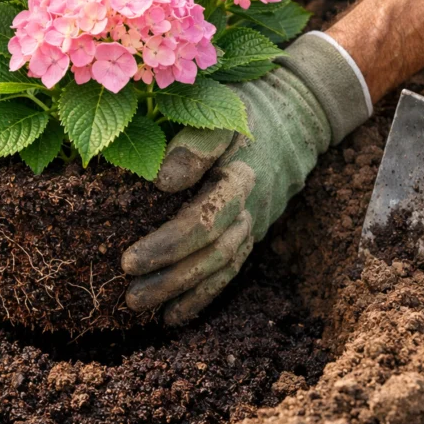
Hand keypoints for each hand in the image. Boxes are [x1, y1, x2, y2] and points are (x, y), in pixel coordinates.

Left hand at [122, 33, 370, 324]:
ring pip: (221, 268)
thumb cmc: (247, 107)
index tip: (128, 260)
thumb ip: (195, 142)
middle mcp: (251, 206)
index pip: (205, 220)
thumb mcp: (222, 110)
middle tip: (129, 294)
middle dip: (170, 278)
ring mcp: (254, 223)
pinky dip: (203, 296)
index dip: (168, 245)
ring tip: (140, 308)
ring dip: (182, 293)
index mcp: (241, 176)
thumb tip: (161, 181)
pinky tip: (172, 316)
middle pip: (212, 254)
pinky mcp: (251, 232)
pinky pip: (230, 271)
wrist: (295, 111)